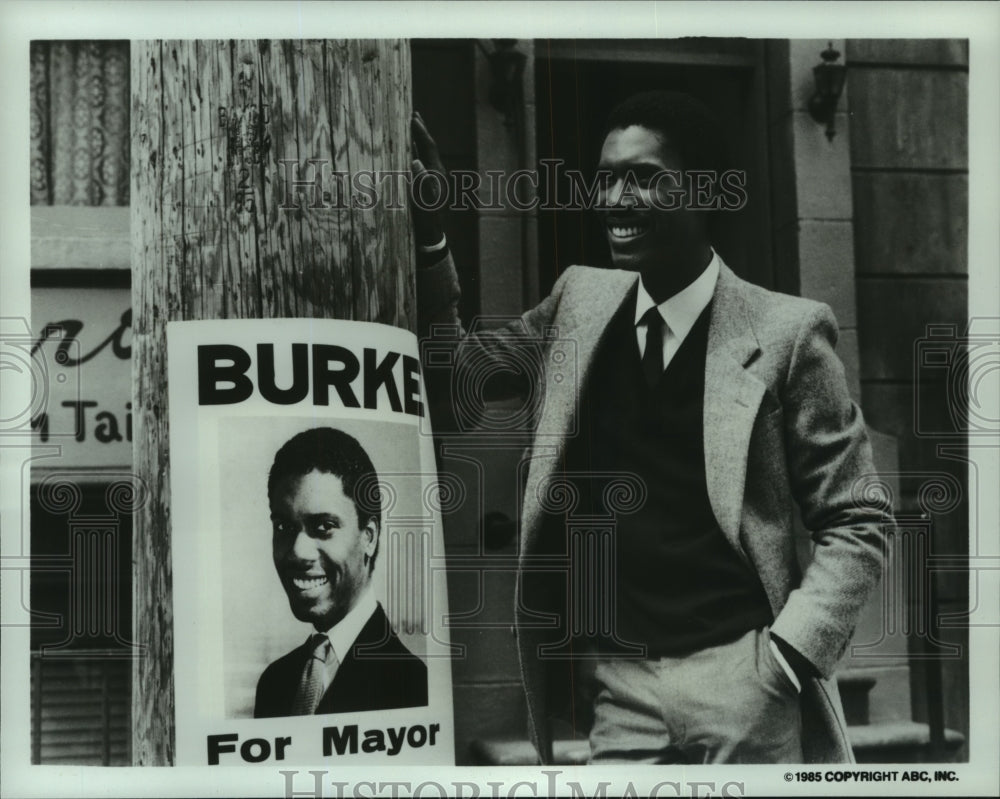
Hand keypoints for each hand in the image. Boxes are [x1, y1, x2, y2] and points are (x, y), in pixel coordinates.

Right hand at [410, 111, 445, 247]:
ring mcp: (432, 178)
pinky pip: (420, 162)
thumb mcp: (423, 202)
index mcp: (437, 173)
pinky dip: (413, 151)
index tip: (412, 117)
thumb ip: (421, 182)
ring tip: (410, 126)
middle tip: (414, 113)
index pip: (429, 147)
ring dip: (417, 139)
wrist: (429, 235)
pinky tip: (408, 148)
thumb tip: (416, 161)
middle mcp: (436, 173)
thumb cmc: (425, 219)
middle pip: (428, 146)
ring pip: (424, 153)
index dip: (420, 131)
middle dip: (420, 130)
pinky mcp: (426, 183)